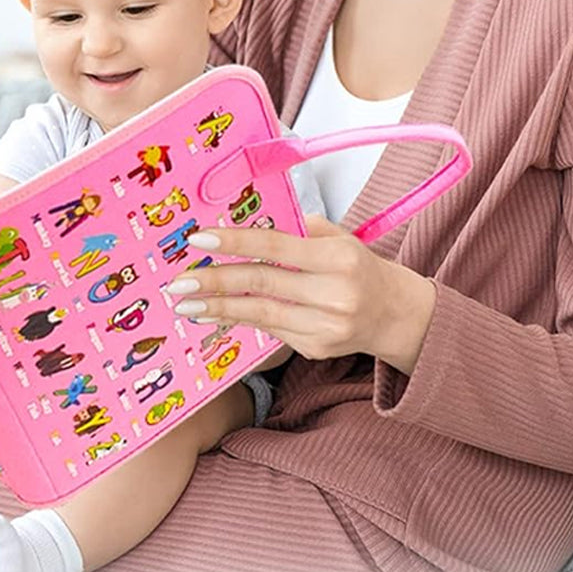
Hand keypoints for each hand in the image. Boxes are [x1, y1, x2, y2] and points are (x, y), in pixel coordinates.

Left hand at [165, 215, 436, 374]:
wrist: (394, 314)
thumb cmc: (356, 267)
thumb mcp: (338, 238)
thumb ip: (299, 229)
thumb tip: (247, 223)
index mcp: (338, 258)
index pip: (277, 247)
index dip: (235, 243)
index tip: (199, 240)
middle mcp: (334, 294)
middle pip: (263, 284)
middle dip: (216, 282)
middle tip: (179, 282)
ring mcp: (326, 326)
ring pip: (261, 313)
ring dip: (218, 309)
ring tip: (185, 303)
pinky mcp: (317, 348)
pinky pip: (270, 329)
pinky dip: (240, 319)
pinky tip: (214, 314)